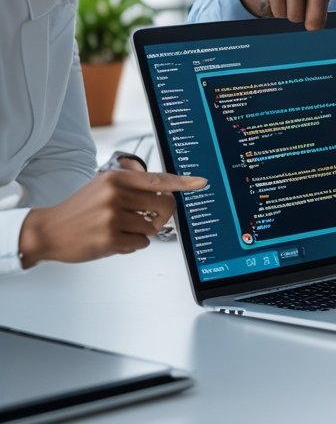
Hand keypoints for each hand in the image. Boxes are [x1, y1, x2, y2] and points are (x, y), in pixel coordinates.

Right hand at [18, 171, 207, 267]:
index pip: (159, 179)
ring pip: (152, 228)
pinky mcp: (109, 239)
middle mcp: (116, 195)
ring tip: (120, 229)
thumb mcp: (102, 184)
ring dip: (142, 232)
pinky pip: (140, 244)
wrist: (47, 231)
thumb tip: (161, 183)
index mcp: (117, 179)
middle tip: (148, 219)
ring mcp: (113, 218)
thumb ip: (130, 181)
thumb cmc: (78, 209)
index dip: (183, 182)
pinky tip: (114, 239)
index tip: (201, 182)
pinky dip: (132, 244)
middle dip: (161, 216)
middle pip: (164, 206)